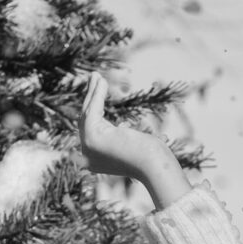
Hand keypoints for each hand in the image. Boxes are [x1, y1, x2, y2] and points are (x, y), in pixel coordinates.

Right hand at [79, 74, 188, 200]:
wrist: (155, 167)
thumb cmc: (154, 159)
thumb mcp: (139, 146)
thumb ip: (132, 141)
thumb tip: (131, 129)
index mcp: (98, 162)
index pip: (94, 132)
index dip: (97, 112)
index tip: (101, 95)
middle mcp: (89, 158)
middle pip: (87, 121)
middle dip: (92, 99)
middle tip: (96, 80)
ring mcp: (88, 149)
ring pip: (87, 114)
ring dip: (93, 92)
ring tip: (97, 76)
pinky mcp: (92, 137)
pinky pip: (92, 110)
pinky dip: (96, 94)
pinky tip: (101, 81)